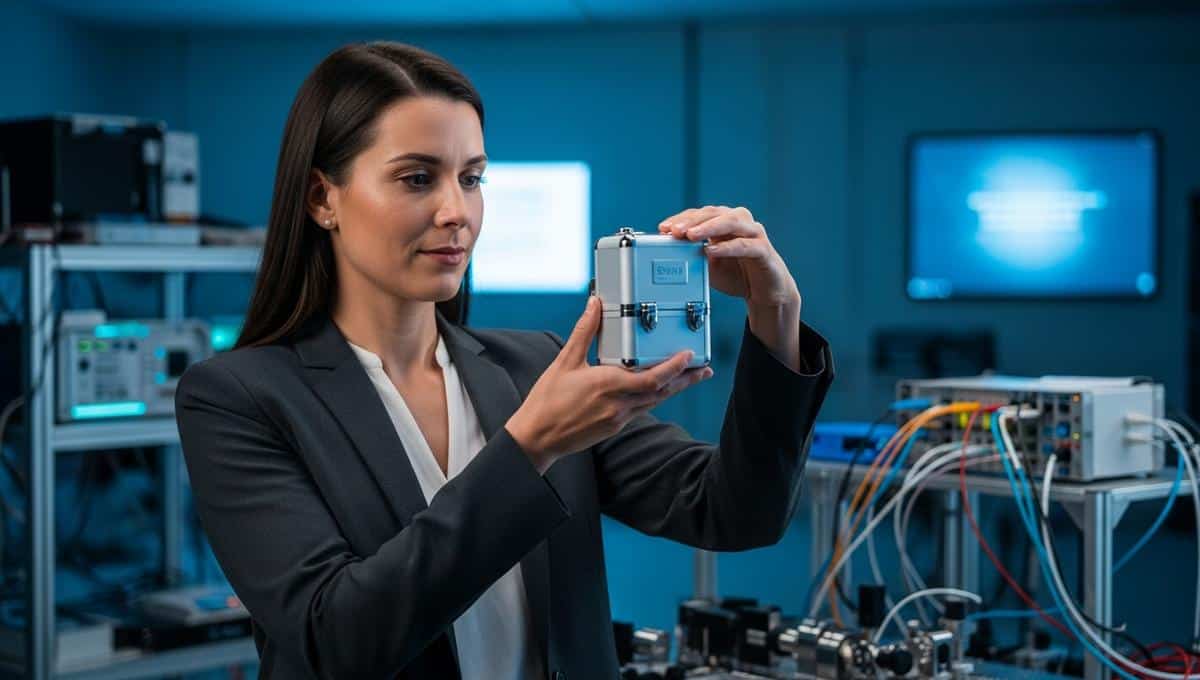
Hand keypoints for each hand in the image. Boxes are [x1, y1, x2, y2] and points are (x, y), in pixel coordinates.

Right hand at [506, 296, 712, 472]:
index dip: (675, 367)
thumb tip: (594, 304)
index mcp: (609, 385)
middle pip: (662, 391)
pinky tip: (659, 389)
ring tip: (692, 378)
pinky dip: (655, 397)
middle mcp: (619, 404)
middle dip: (686, 380)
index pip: (653, 377)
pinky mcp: (615, 426)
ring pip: (655, 401)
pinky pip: (642, 409)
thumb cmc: (548, 399)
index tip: (689, 355)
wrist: (538, 437)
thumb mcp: (565, 361)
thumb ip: (584, 331)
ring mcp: (619, 418)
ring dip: (674, 389)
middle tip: (705, 369)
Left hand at [659, 206, 799, 309]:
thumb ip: (693, 256)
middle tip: (674, 231)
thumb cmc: (737, 275)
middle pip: (714, 213)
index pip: (700, 214)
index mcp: (724, 222)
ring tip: (690, 235)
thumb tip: (671, 253)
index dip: (681, 219)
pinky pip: (745, 245)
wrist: (765, 293)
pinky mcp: (764, 249)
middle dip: (692, 221)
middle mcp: (740, 222)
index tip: (664, 228)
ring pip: (731, 222)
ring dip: (708, 227)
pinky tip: (712, 251)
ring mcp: (754, 234)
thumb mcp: (708, 267)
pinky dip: (727, 247)